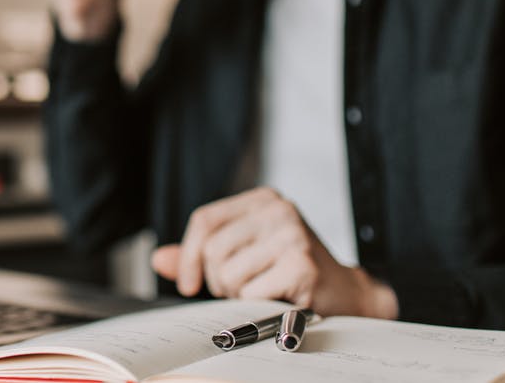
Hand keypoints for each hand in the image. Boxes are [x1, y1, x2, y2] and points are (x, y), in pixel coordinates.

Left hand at [151, 187, 398, 318]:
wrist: (345, 293)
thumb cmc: (290, 272)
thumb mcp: (244, 254)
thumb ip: (201, 254)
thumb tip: (159, 259)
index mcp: (262, 200)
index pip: (205, 220)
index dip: (188, 255)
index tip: (189, 284)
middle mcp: (277, 210)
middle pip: (213, 250)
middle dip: (219, 280)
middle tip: (244, 287)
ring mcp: (291, 235)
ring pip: (228, 274)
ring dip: (238, 294)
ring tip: (264, 289)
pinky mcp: (300, 264)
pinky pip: (249, 293)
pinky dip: (258, 304)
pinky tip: (279, 297)